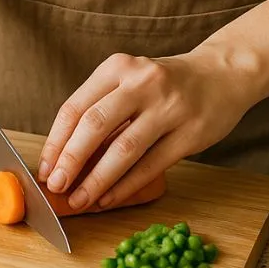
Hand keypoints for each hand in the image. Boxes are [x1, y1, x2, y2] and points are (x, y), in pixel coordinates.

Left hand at [37, 49, 259, 210]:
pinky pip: (150, 166)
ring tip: (79, 200)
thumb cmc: (165, 85)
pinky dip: (125, 186)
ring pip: (123, 150)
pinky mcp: (190, 133)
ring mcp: (169, 107)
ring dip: (96, 180)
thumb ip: (100, 110)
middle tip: (56, 186)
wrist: (223, 74)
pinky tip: (108, 198)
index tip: (45, 168)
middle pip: (95, 126)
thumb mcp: (129, 81)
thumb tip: (63, 158)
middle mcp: (142, 82)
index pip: (75, 108)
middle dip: (70, 161)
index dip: (56, 142)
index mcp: (118, 67)